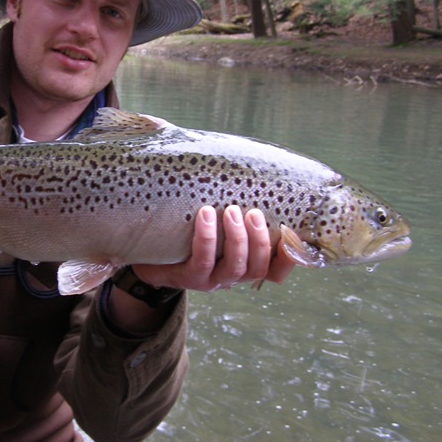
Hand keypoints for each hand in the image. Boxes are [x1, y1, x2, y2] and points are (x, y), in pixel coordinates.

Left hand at [132, 205, 294, 290]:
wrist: (150, 254)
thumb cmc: (189, 229)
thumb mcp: (216, 221)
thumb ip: (235, 203)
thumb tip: (250, 162)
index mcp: (245, 264)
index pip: (277, 270)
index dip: (290, 256)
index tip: (291, 230)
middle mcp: (232, 276)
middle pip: (259, 268)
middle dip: (261, 240)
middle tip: (253, 212)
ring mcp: (212, 280)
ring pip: (235, 268)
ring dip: (238, 239)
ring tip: (231, 211)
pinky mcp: (189, 278)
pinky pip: (203, 261)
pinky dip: (206, 237)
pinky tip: (205, 215)